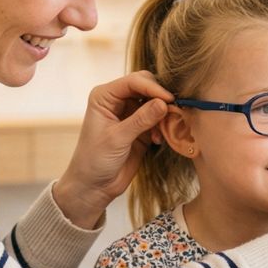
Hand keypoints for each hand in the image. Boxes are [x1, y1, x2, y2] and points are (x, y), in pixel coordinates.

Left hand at [54, 71, 171, 227]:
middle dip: (161, 97)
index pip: (134, 81)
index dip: (153, 88)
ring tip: (166, 129)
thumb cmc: (95, 160)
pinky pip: (158, 118)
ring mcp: (130, 113)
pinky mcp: (140, 127)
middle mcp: (117, 100)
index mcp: (104, 96)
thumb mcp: (117, 139)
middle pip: (147, 86)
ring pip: (155, 102)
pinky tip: (157, 140)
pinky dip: (162, 126)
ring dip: (164, 113)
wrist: (94, 185)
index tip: (169, 99)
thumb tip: (164, 103)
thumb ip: (141, 120)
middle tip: (173, 111)